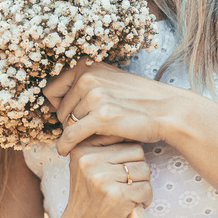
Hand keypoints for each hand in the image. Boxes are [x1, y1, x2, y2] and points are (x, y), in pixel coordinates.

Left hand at [44, 62, 174, 155]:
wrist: (166, 110)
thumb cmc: (137, 99)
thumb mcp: (108, 81)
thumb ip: (84, 84)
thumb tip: (53, 100)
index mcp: (87, 66)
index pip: (51, 89)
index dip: (56, 106)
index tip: (67, 115)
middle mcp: (88, 77)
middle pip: (58, 110)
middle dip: (68, 122)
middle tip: (86, 128)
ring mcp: (95, 96)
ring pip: (66, 124)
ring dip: (75, 134)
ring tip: (94, 135)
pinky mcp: (101, 117)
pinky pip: (71, 135)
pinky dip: (65, 146)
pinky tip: (65, 151)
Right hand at [50, 139, 152, 217]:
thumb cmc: (88, 198)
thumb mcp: (84, 167)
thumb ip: (101, 146)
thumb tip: (130, 127)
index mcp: (82, 148)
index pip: (123, 137)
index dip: (127, 156)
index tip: (116, 170)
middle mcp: (90, 160)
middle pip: (137, 151)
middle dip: (136, 170)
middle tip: (122, 186)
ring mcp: (102, 178)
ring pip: (145, 169)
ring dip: (142, 185)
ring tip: (125, 196)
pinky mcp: (117, 196)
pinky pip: (147, 188)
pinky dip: (144, 200)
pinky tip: (130, 206)